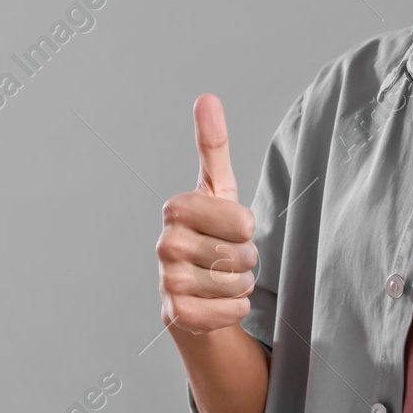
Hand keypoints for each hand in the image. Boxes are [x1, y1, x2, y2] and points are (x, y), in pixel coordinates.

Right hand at [157, 93, 258, 334]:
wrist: (195, 290)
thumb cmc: (211, 233)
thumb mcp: (217, 189)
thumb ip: (213, 145)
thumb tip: (207, 97)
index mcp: (176, 209)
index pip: (244, 221)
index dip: (247, 229)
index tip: (229, 229)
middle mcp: (165, 244)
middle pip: (243, 254)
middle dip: (246, 258)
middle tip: (226, 256)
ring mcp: (167, 281)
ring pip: (238, 284)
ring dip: (240, 284)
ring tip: (220, 278)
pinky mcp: (176, 315)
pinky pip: (231, 312)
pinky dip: (234, 309)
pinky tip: (216, 303)